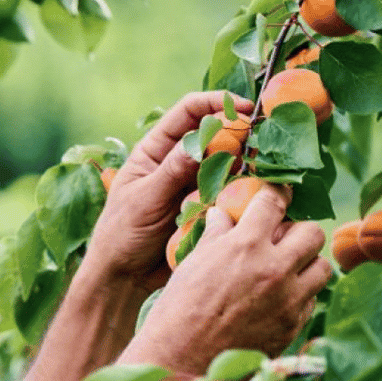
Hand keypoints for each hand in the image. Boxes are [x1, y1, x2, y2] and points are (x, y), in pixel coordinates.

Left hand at [81, 91, 252, 293]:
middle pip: (215, 135)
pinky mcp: (207, 207)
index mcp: (155, 150)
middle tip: (260, 144)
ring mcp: (194, 185)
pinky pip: (230, 193)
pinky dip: (242, 192)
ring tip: (258, 172)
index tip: (244, 109)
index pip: (188, 111)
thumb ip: (172, 171)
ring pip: (228, 164)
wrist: (124, 277)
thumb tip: (202, 139)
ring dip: (244, 166)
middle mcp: (177, 162)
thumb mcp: (144, 199)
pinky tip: (252, 196)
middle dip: (238, 134)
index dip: (217, 104)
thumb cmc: (121, 234)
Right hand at [120, 185, 332, 376]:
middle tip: (281, 240)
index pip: (274, 202)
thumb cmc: (177, 312)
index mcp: (245, 246)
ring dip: (306, 264)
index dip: (277, 193)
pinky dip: (299, 296)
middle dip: (297, 232)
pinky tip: (277, 300)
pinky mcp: (293, 326)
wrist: (180, 363)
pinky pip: (311, 300)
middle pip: (312, 232)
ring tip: (286, 271)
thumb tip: (224, 214)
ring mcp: (289, 300)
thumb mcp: (192, 265)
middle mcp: (275, 269)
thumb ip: (216, 236)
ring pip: (322, 267)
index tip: (278, 195)